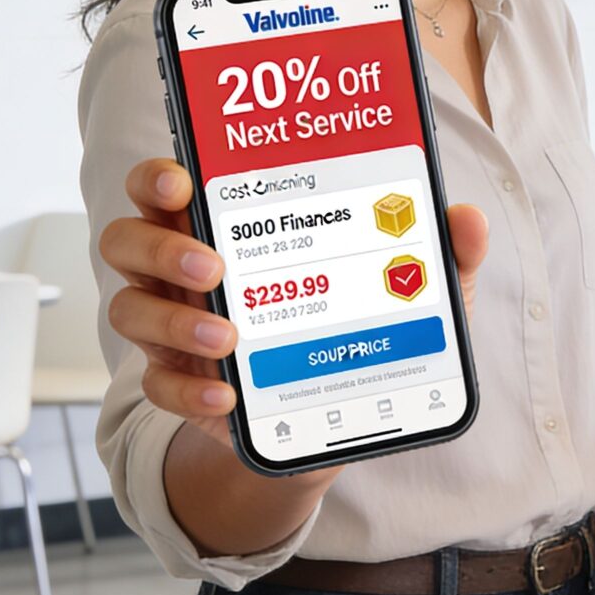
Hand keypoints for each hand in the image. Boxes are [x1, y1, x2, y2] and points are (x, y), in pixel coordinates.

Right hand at [99, 157, 487, 451]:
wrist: (332, 418)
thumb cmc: (358, 325)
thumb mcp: (412, 295)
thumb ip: (440, 256)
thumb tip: (467, 219)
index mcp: (228, 227)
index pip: (165, 186)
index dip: (158, 176)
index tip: (183, 179)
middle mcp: (185, 272)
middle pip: (127, 240)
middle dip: (158, 248)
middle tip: (214, 267)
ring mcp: (176, 331)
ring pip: (129, 312)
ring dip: (172, 323)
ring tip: (228, 341)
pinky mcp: (184, 388)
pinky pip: (158, 388)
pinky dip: (188, 393)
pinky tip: (227, 396)